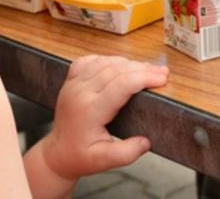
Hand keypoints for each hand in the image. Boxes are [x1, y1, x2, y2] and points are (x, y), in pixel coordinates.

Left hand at [37, 55, 168, 180]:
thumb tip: (145, 141)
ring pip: (104, 62)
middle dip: (142, 69)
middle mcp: (80, 91)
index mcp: (90, 109)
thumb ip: (127, 152)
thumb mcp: (105, 161)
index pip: (121, 84)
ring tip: (148, 69)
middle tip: (162, 73)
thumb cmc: (80, 157)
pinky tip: (121, 64)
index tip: (162, 79)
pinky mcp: (71, 80)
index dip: (144, 78)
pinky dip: (108, 59)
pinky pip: (90, 60)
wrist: (57, 153)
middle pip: (116, 69)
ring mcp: (74, 83)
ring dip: (128, 62)